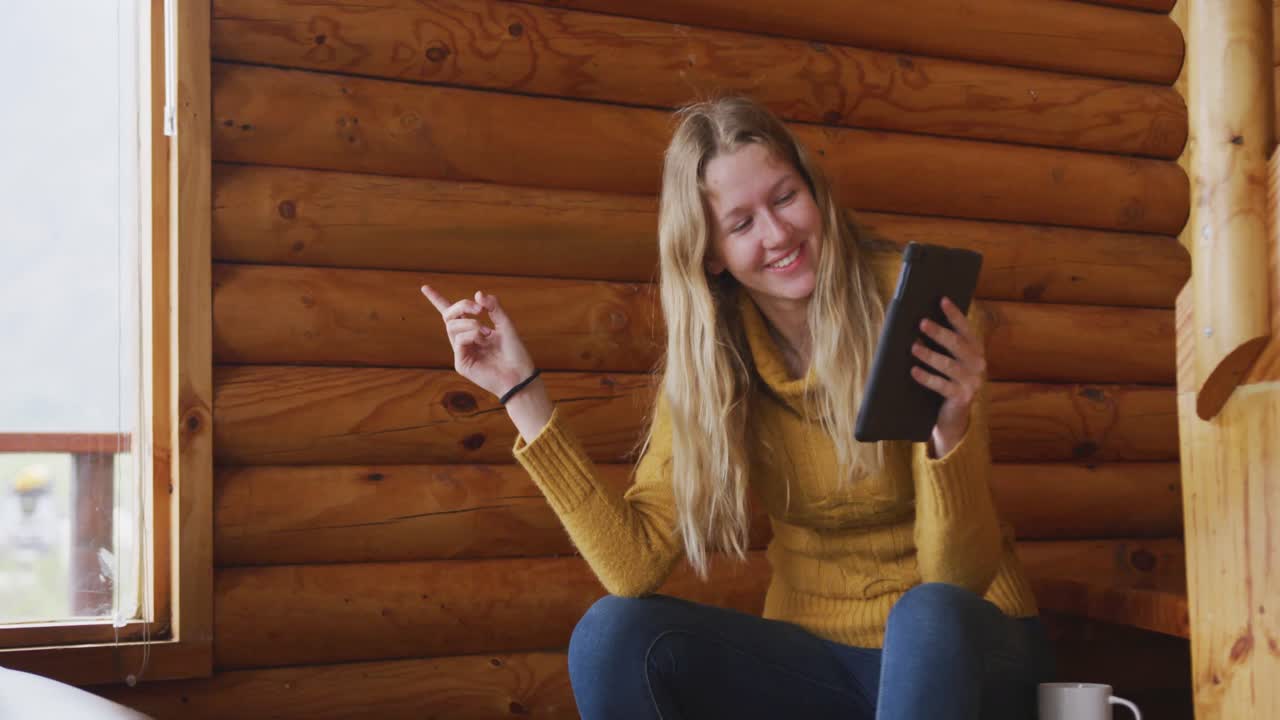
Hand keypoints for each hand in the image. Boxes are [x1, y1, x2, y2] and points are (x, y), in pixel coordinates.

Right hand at [420, 284, 535, 399]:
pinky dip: (471, 334)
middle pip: (449, 315)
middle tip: (479, 309)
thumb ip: (494, 307)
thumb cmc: (515, 351)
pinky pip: (459, 340)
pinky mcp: (461, 363)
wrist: (519, 374)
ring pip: (452, 327)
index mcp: (473, 330)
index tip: (424, 287)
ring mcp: (461, 352)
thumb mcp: (506, 324)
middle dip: (461, 306)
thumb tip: (478, 293)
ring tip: (487, 331)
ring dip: (471, 323)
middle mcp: (464, 339)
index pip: (452, 313)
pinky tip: (484, 339)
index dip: (437, 299)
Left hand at [910, 297, 985, 456]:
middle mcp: (978, 365)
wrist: (952, 417)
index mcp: (975, 351)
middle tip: (921, 322)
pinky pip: (942, 386)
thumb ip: (940, 345)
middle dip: (940, 332)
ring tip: (913, 347)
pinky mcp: (962, 398)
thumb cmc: (945, 381)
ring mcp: (972, 382)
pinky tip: (913, 371)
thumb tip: (918, 323)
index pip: (966, 329)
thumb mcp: (947, 361)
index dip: (955, 314)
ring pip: (949, 365)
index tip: (942, 300)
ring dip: (930, 355)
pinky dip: (926, 377)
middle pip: (958, 345)